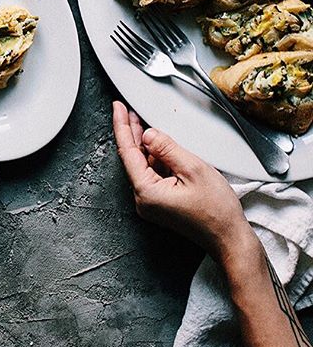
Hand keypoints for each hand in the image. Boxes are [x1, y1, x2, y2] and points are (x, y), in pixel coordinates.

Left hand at [112, 101, 254, 263]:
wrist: (229, 238)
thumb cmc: (216, 211)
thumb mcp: (193, 169)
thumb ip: (167, 148)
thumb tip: (148, 134)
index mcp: (146, 192)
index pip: (128, 152)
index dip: (122, 126)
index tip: (118, 108)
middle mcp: (143, 199)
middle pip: (132, 158)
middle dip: (132, 133)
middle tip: (128, 110)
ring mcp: (150, 203)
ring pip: (142, 166)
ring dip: (145, 145)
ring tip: (145, 122)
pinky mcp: (159, 203)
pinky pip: (152, 175)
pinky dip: (155, 158)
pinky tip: (160, 145)